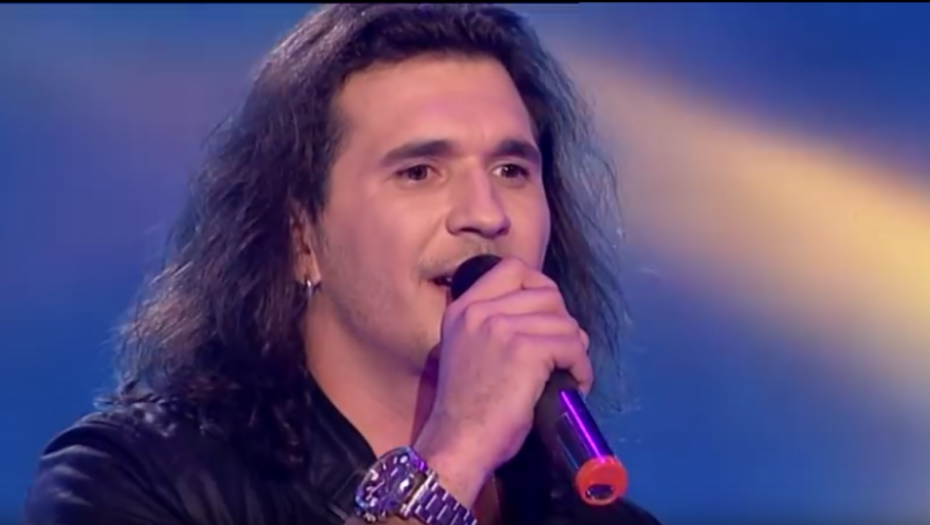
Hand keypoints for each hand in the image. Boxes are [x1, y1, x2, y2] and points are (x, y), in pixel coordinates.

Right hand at [413, 257, 590, 506]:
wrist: (459, 441)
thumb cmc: (468, 409)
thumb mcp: (467, 351)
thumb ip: (494, 326)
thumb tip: (550, 317)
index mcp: (463, 309)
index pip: (513, 269)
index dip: (540, 289)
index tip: (547, 317)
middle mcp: (480, 311)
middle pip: (547, 294)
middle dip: (562, 323)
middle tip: (562, 354)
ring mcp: (502, 327)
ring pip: (564, 321)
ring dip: (575, 350)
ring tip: (568, 374)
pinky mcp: (526, 349)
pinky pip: (572, 346)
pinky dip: (581, 368)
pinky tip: (574, 385)